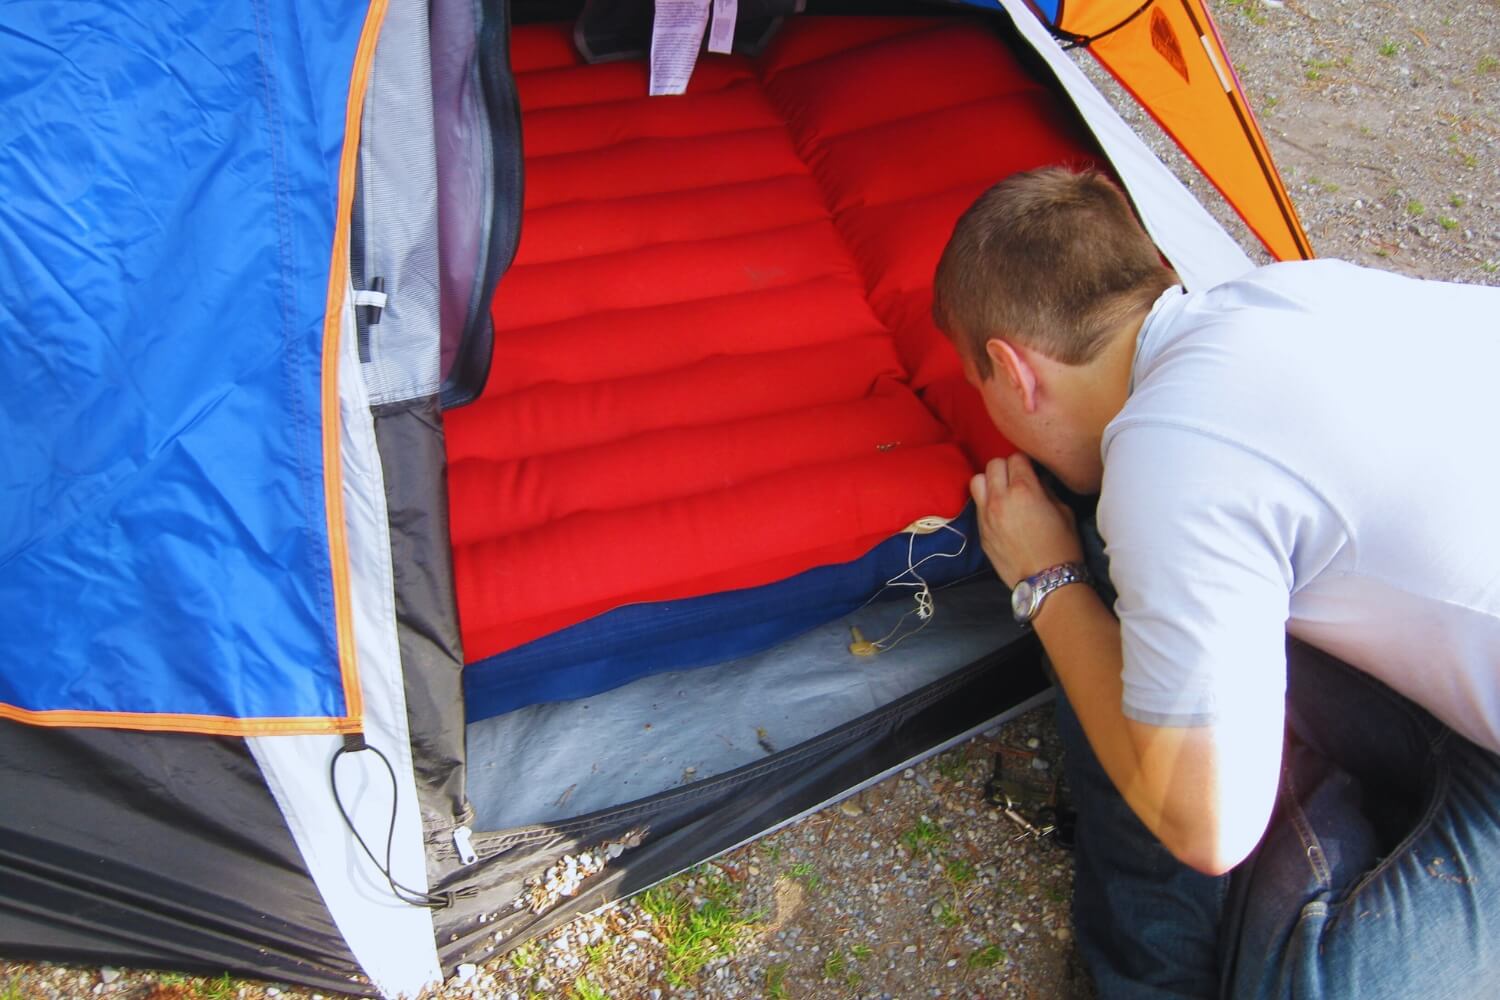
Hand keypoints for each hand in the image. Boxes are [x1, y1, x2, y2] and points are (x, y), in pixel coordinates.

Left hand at [970, 453, 1083, 588]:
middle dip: (1006, 467)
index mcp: (1024, 490)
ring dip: (989, 481)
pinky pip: (977, 504)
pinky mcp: (980, 531)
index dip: (1025, 462)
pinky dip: (985, 501)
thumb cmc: (1061, 546)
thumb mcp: (1064, 511)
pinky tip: (999, 510)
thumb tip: (1038, 479)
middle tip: (1017, 478)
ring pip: (977, 480)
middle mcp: (1001, 498)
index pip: (1016, 458)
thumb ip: (1047, 490)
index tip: (1031, 471)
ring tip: (1002, 491)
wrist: (1045, 581)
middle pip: (993, 464)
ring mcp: (986, 515)